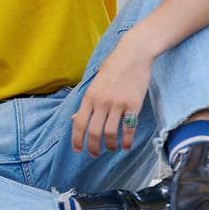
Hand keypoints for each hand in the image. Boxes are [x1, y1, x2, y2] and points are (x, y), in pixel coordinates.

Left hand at [70, 38, 152, 155]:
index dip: (77, 139)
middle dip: (93, 147)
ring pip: (111, 133)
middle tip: (94, 154)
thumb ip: (86, 103)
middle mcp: (102, 102)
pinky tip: (126, 146)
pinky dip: (127, 141)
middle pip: (94, 132)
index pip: (78, 123)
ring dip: (110, 145)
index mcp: (89, 97)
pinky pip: (129, 128)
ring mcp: (118, 104)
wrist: (133, 55)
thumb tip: (74, 120)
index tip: (77, 150)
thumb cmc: (112, 69)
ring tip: (110, 149)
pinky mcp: (134, 105)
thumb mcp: (93, 84)